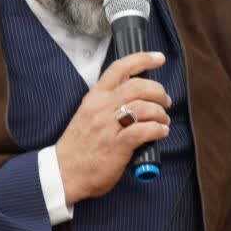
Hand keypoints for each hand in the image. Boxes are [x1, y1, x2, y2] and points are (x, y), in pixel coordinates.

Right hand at [56, 51, 171, 205]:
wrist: (64, 172)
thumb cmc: (78, 146)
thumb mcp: (87, 114)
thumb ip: (107, 103)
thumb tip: (135, 98)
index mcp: (95, 96)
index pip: (120, 68)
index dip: (143, 59)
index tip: (158, 58)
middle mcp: (102, 107)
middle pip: (139, 86)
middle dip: (159, 92)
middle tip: (165, 101)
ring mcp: (109, 125)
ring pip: (145, 107)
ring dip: (161, 113)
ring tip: (163, 121)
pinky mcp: (118, 144)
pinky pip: (145, 130)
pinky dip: (159, 129)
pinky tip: (161, 132)